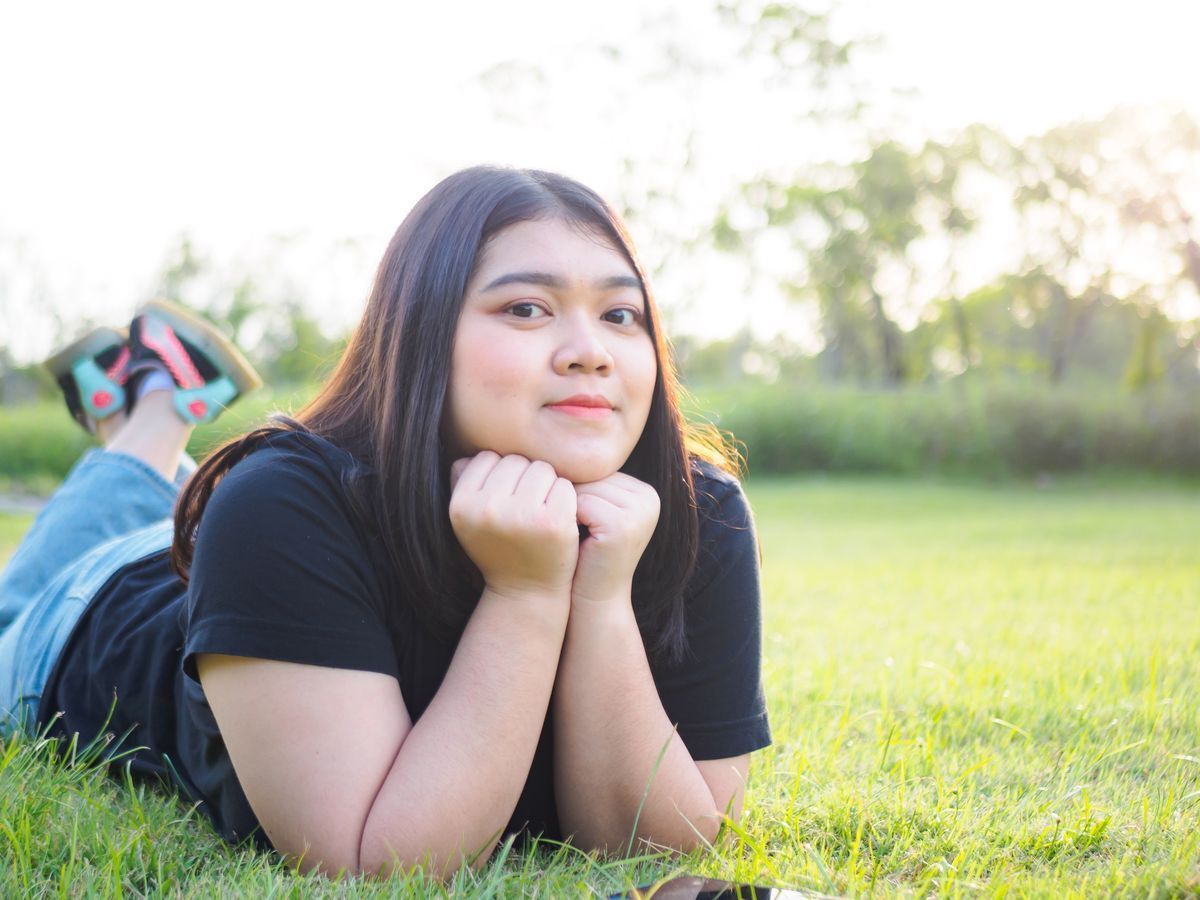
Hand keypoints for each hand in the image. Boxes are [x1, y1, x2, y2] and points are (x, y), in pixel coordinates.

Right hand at [449, 451, 578, 600]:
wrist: (526, 591)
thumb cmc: (500, 545)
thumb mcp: (470, 517)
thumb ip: (464, 479)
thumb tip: (469, 439)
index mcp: (461, 505)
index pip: (488, 458)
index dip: (502, 476)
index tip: (506, 501)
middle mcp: (487, 510)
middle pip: (516, 460)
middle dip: (525, 479)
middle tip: (526, 511)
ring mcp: (521, 516)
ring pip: (542, 468)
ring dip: (547, 485)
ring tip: (540, 513)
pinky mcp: (553, 522)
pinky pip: (564, 484)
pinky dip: (566, 497)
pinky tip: (558, 519)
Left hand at [571, 472, 660, 605]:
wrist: (597, 599)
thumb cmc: (588, 553)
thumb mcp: (597, 513)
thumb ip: (593, 483)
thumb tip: (562, 445)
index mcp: (646, 492)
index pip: (598, 471)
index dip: (579, 493)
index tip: (580, 520)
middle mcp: (649, 498)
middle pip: (592, 476)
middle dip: (574, 499)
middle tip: (575, 529)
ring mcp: (640, 511)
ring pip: (585, 488)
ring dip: (570, 509)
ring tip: (576, 534)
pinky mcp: (623, 525)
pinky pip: (582, 503)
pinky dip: (570, 519)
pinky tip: (576, 539)